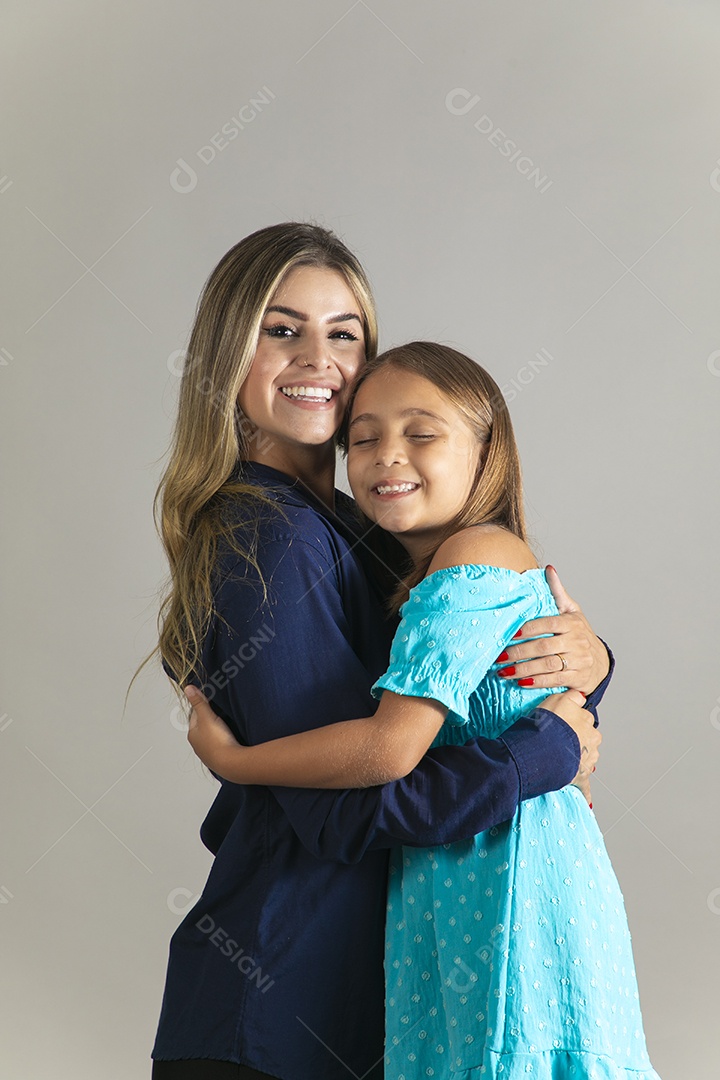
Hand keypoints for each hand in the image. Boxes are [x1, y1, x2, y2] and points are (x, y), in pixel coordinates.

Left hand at [185, 685, 242, 776]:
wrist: (230, 763)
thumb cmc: (218, 741)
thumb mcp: (207, 716)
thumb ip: (199, 702)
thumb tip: (188, 688)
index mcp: (192, 734)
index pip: (194, 715)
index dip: (203, 707)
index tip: (212, 702)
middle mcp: (197, 745)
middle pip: (203, 727)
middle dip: (210, 719)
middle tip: (221, 713)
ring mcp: (207, 753)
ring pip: (211, 737)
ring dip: (217, 731)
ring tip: (226, 725)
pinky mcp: (218, 759)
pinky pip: (219, 746)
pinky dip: (222, 741)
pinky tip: (229, 739)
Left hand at [496, 566, 609, 694]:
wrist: (601, 663)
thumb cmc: (580, 634)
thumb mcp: (572, 611)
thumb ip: (558, 592)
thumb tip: (549, 569)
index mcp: (572, 623)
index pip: (548, 624)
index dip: (529, 629)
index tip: (511, 634)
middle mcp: (576, 642)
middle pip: (544, 647)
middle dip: (519, 653)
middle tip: (500, 656)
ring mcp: (578, 661)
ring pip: (547, 665)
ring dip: (524, 669)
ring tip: (504, 671)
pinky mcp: (577, 678)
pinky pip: (554, 680)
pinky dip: (536, 681)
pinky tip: (520, 682)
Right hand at [538, 689, 600, 804]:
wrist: (543, 746)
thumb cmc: (549, 723)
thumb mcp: (559, 699)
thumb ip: (573, 697)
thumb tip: (581, 696)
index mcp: (588, 725)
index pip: (585, 721)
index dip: (572, 722)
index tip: (563, 724)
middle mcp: (592, 742)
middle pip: (588, 741)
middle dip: (578, 742)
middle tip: (560, 741)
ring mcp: (586, 761)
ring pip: (585, 760)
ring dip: (578, 760)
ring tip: (561, 760)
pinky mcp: (579, 777)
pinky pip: (585, 787)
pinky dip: (586, 793)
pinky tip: (588, 801)